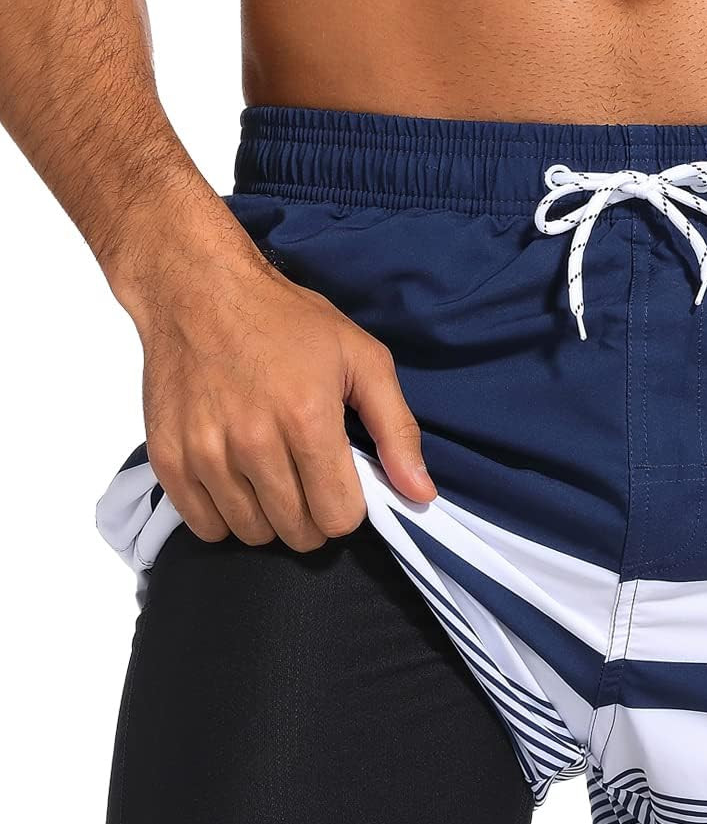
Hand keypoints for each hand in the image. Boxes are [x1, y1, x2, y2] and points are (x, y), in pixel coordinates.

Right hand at [132, 246, 434, 550]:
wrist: (197, 289)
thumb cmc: (285, 321)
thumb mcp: (361, 359)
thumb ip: (397, 430)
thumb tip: (421, 495)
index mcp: (308, 419)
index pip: (338, 518)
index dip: (347, 507)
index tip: (339, 481)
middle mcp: (254, 442)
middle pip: (299, 532)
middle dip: (312, 515)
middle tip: (306, 478)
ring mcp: (205, 453)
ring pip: (253, 534)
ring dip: (269, 517)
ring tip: (270, 476)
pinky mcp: (167, 457)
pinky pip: (205, 526)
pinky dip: (224, 517)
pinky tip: (235, 484)